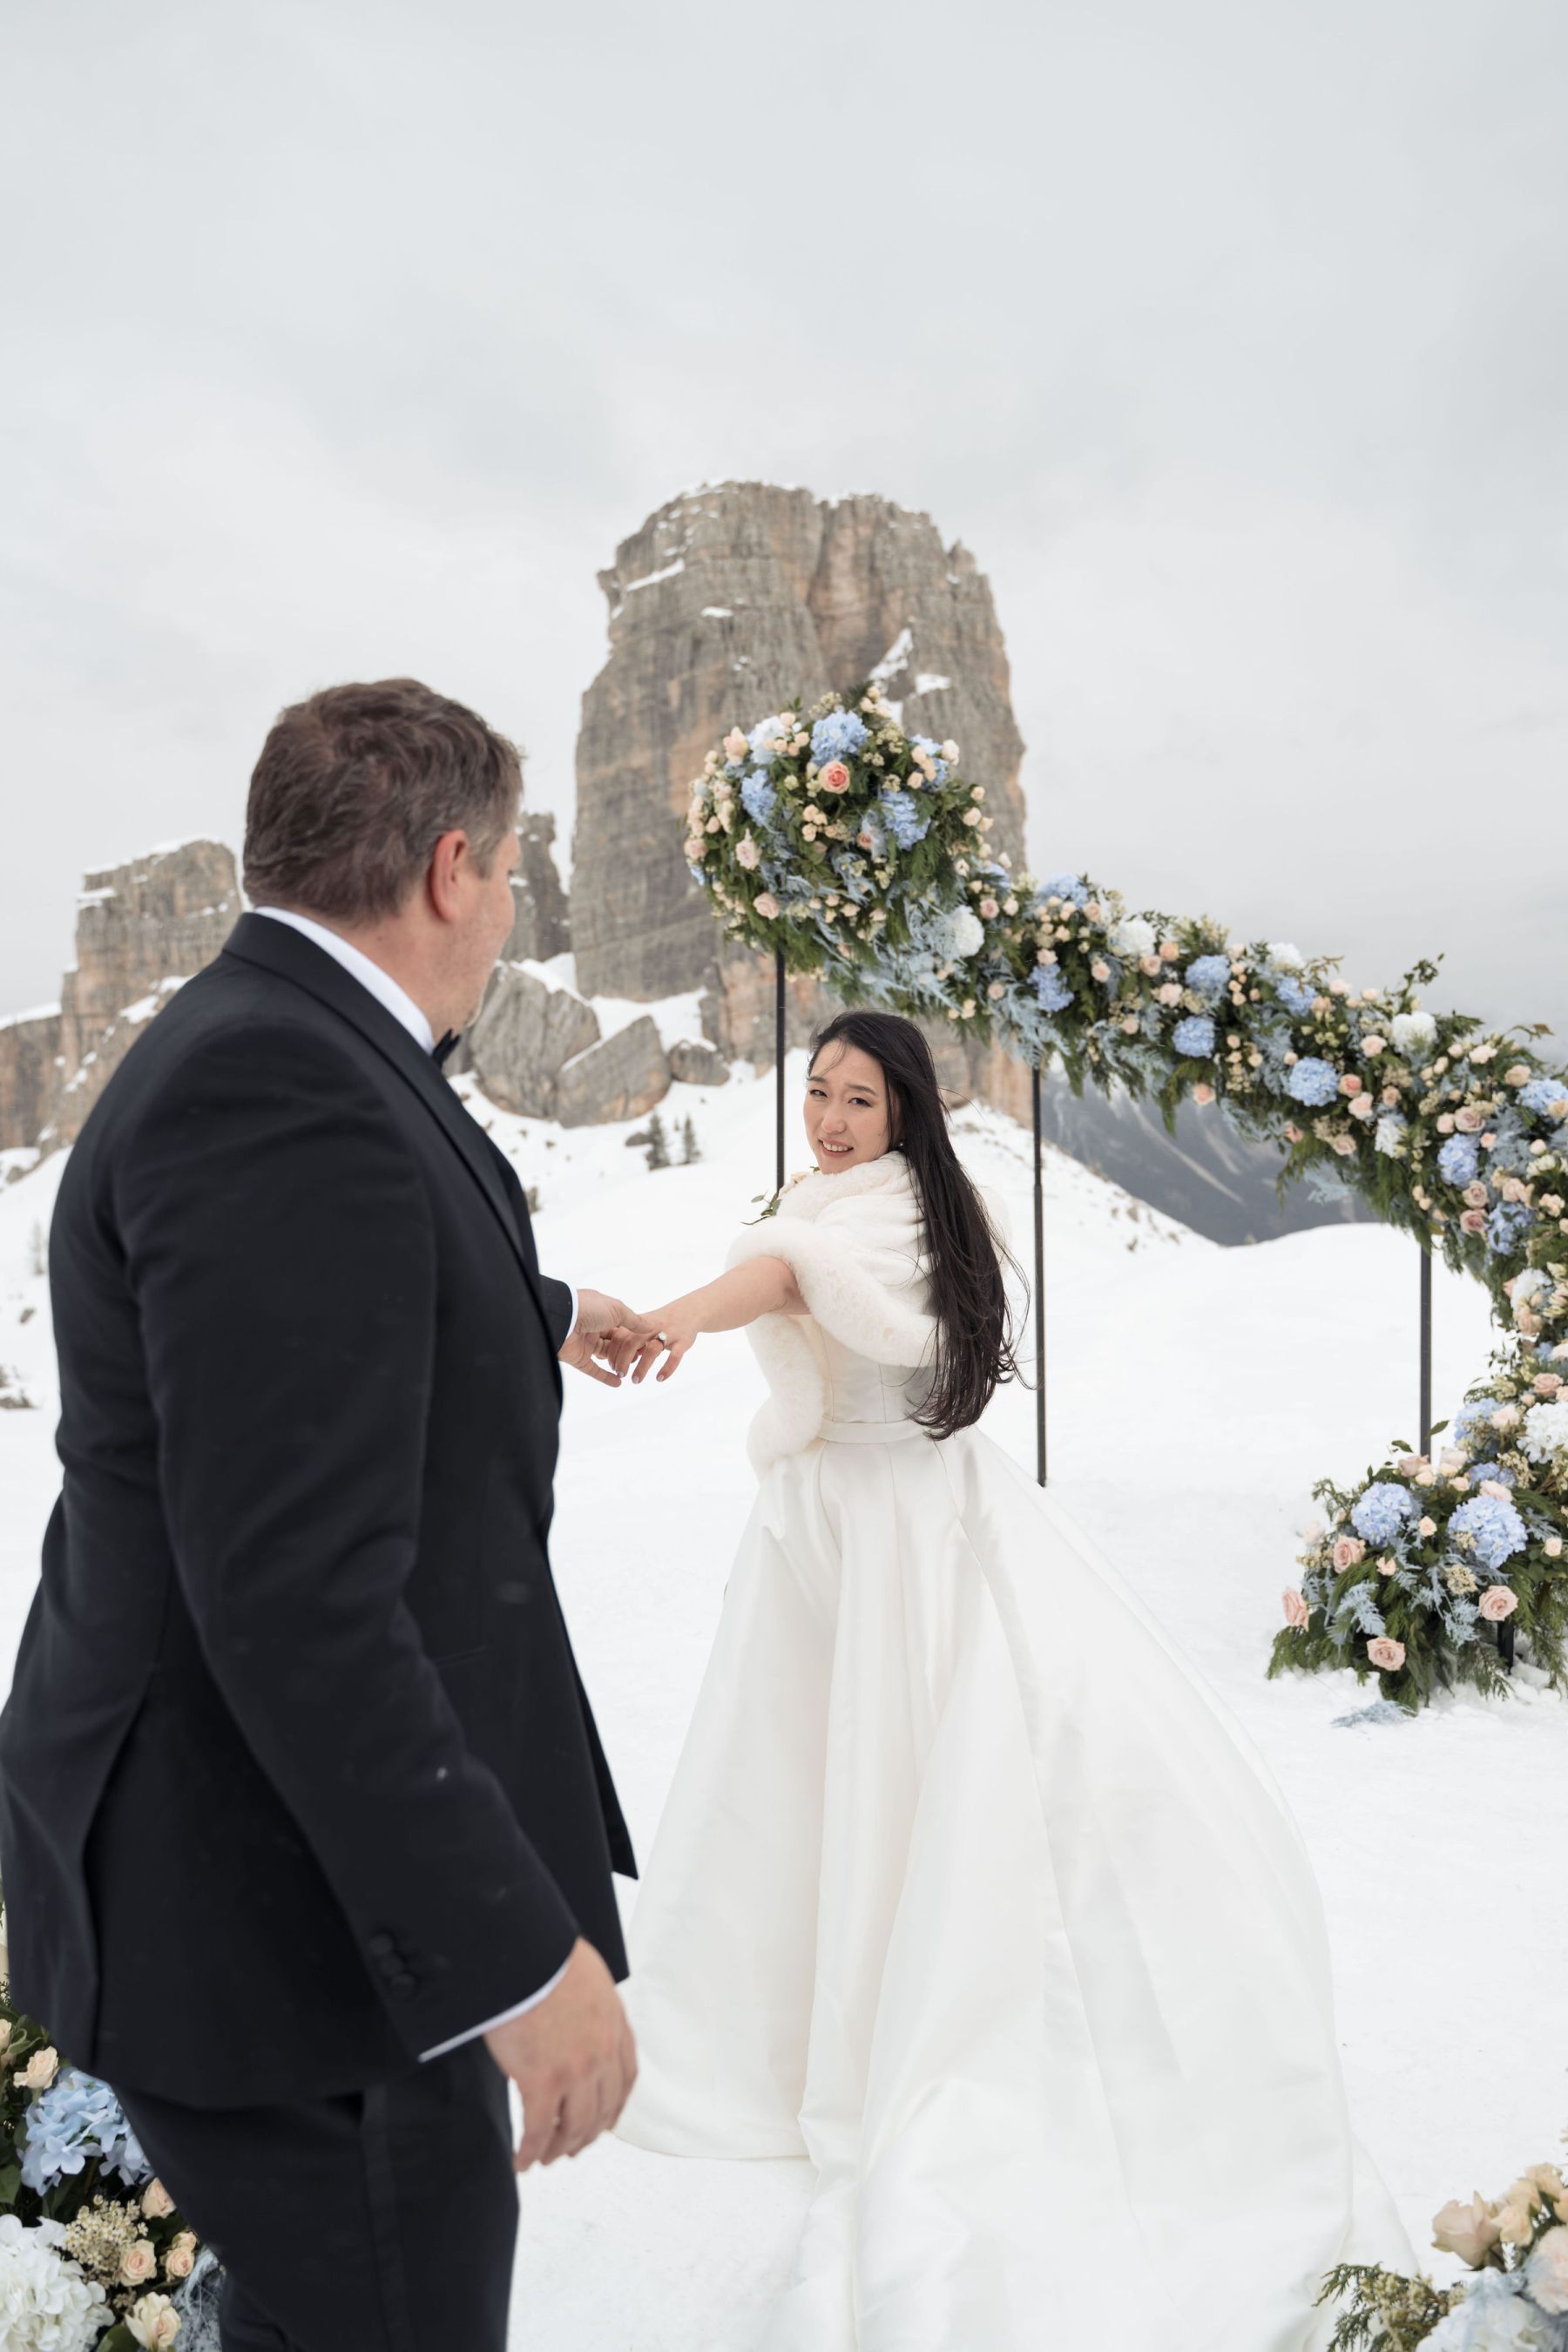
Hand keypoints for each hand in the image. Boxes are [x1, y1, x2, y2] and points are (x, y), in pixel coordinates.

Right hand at [484, 1937, 636, 2170]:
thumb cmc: (549, 1958)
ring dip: (559, 2148)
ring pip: (574, 2127)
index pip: (625, 2079)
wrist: (526, 1955)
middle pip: (602, 2111)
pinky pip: (539, 2130)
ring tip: (545, 2158)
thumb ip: (594, 2009)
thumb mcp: (592, 1981)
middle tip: (571, 2147)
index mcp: (616, 2027)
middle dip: (586, 2135)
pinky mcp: (542, 2082)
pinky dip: (530, 2152)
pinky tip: (521, 2160)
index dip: (614, 2107)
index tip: (604, 2121)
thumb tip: (581, 2020)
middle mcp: (603, 2054)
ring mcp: (575, 2071)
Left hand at [558, 1291, 660, 1386]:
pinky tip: (619, 1383)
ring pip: (604, 1355)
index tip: (645, 1343)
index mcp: (601, 1312)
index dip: (632, 1334)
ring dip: (617, 1362)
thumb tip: (650, 1326)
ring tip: (631, 1370)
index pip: (620, 1325)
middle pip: (613, 1341)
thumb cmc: (589, 1308)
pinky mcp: (578, 1358)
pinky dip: (605, 1377)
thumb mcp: (617, 1310)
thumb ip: (634, 1320)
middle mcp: (593, 1326)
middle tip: (640, 1357)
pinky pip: (593, 1370)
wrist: (561, 1319)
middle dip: (626, 1349)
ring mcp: (584, 1343)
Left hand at [608, 1306, 699, 1383]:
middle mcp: (652, 1327)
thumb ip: (630, 1338)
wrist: (689, 1311)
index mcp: (639, 1322)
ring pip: (652, 1350)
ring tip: (636, 1381)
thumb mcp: (643, 1325)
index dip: (613, 1352)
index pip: (620, 1336)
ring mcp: (669, 1332)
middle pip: (632, 1342)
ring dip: (642, 1368)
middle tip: (621, 1375)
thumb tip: (617, 1359)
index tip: (612, 1367)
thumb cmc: (661, 1323)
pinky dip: (667, 1368)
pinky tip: (660, 1378)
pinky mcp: (684, 1340)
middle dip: (623, 1361)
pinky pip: (675, 1356)